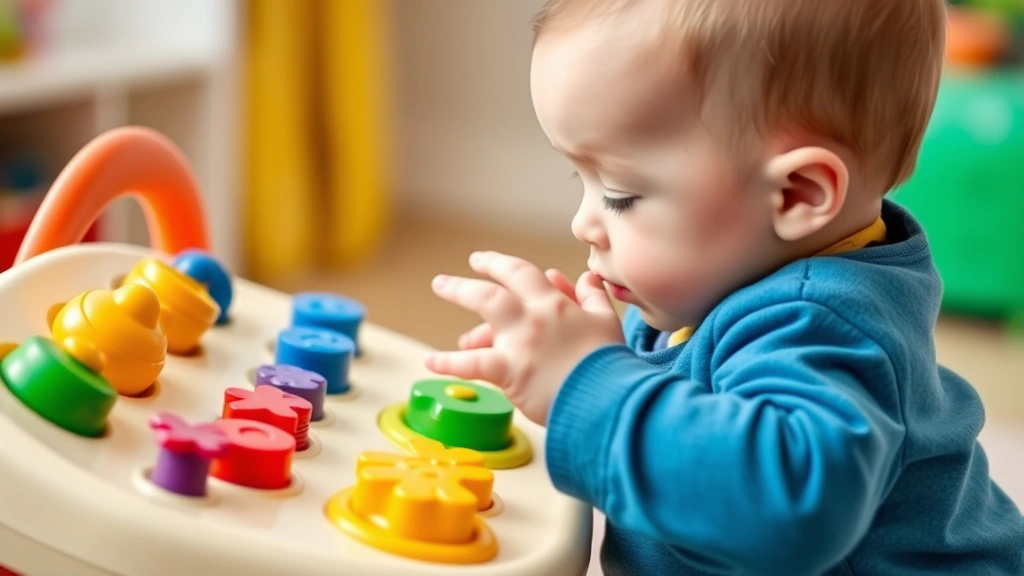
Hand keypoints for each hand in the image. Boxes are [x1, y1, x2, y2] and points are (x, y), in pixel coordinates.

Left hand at [426, 251, 624, 424]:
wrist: (610, 397)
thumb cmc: (610, 364)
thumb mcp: (607, 323)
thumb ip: (593, 297)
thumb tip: (586, 277)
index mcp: (555, 306)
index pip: (522, 275)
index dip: (499, 265)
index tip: (481, 261)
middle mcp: (533, 318)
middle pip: (494, 290)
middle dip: (466, 282)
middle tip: (442, 283)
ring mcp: (520, 343)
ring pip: (485, 312)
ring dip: (458, 299)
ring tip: (438, 303)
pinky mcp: (512, 372)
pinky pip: (474, 365)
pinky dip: (450, 363)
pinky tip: (430, 361)